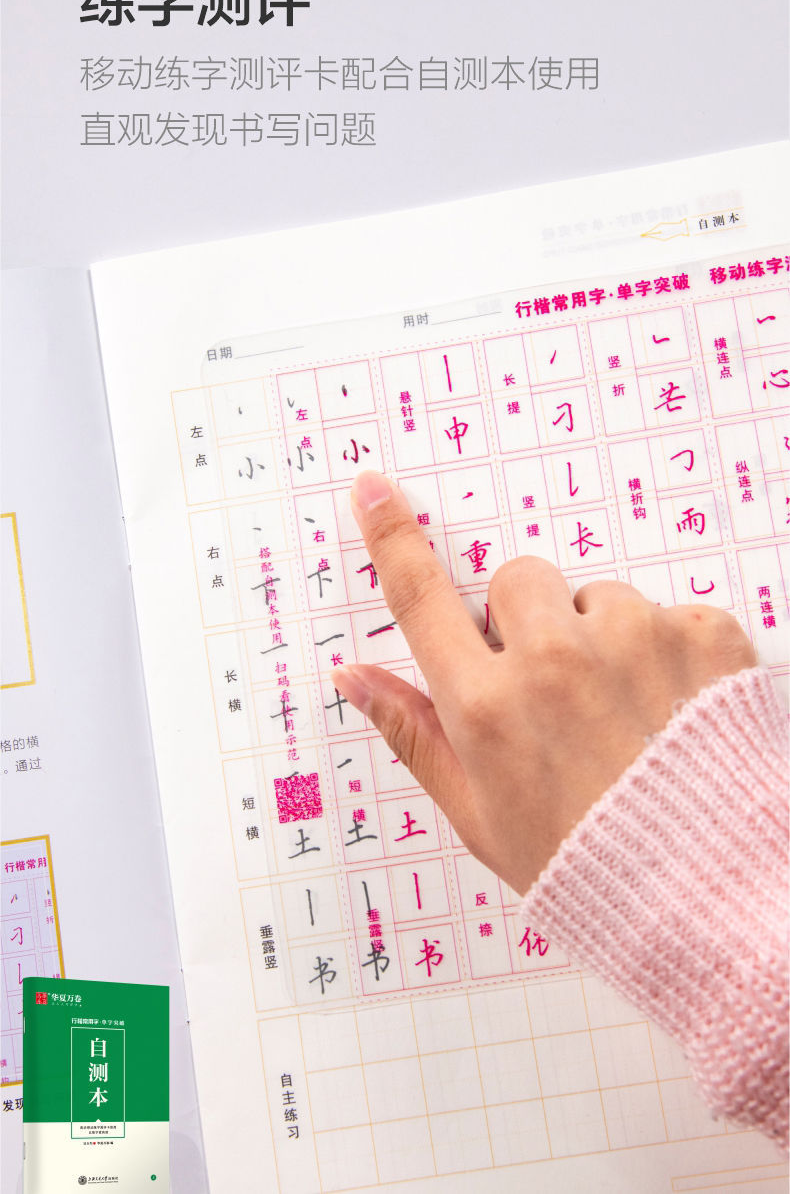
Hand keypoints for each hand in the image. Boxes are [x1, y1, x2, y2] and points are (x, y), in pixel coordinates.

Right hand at [331, 470, 756, 895]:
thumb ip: (414, 732)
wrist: (707, 892)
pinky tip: (677, 712)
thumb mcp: (479, 814)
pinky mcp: (702, 633)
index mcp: (488, 707)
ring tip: (630, 716)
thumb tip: (351, 676)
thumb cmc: (584, 864)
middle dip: (531, 617)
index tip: (375, 488)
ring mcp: (633, 640)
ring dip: (607, 638)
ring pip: (600, 597)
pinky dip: (673, 653)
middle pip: (520, 580)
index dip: (392, 537)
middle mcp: (554, 661)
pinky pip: (671, 613)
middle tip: (558, 685)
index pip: (422, 600)